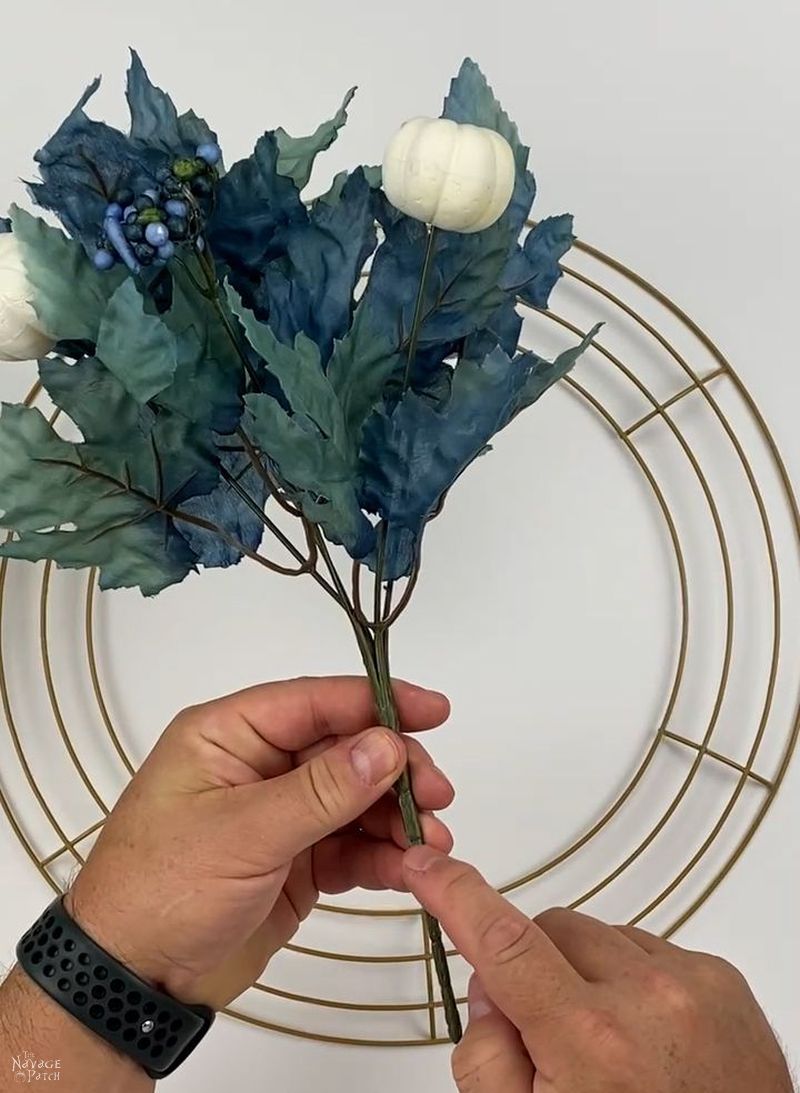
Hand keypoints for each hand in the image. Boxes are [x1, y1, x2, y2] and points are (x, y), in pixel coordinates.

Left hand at [63, 676, 452, 1010]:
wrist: (133, 983)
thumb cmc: (161, 891)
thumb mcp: (243, 833)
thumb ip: (321, 790)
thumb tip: (385, 745)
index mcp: (229, 735)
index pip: (314, 701)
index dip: (377, 703)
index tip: (432, 710)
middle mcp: (257, 766)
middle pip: (344, 748)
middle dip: (395, 768)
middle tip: (436, 793)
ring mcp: (279, 815)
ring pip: (355, 798)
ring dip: (396, 816)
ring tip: (431, 840)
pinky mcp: (296, 861)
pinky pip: (350, 846)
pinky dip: (381, 855)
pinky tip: (407, 867)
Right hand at [403, 848, 792, 1092]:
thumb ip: (486, 1058)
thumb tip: (491, 990)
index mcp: (590, 1041)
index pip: (503, 940)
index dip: (455, 894)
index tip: (425, 865)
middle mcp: (647, 999)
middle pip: (550, 932)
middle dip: (533, 967)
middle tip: (548, 1038)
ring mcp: (692, 984)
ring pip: (600, 937)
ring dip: (588, 976)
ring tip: (612, 1050)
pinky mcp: (723, 980)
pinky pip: (650, 949)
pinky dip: (634, 982)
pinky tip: (647, 1041)